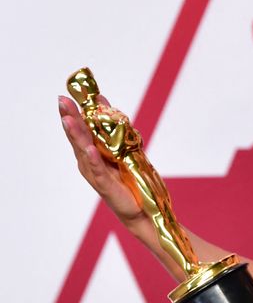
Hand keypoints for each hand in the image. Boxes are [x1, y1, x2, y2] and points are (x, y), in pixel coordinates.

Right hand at [58, 95, 144, 225]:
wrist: (140, 207)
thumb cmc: (128, 177)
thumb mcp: (120, 147)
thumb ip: (109, 126)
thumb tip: (101, 100)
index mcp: (92, 152)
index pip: (80, 129)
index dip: (73, 113)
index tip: (66, 95)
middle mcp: (88, 162)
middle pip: (77, 137)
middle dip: (69, 118)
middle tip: (61, 101)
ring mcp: (95, 173)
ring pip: (83, 151)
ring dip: (76, 135)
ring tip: (68, 119)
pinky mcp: (105, 185)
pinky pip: (98, 169)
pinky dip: (93, 159)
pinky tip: (89, 149)